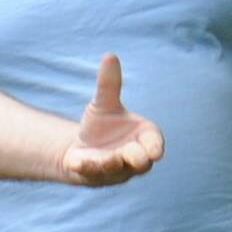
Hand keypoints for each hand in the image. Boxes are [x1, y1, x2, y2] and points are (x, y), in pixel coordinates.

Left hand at [62, 53, 165, 184]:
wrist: (82, 146)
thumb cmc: (102, 125)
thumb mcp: (104, 104)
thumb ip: (109, 84)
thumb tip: (109, 55)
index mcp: (142, 139)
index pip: (154, 143)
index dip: (155, 146)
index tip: (155, 151)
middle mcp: (132, 158)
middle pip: (140, 162)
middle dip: (137, 159)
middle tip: (134, 156)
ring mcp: (115, 170)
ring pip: (117, 170)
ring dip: (113, 164)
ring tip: (108, 159)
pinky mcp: (94, 176)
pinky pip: (92, 174)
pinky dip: (86, 168)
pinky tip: (76, 162)